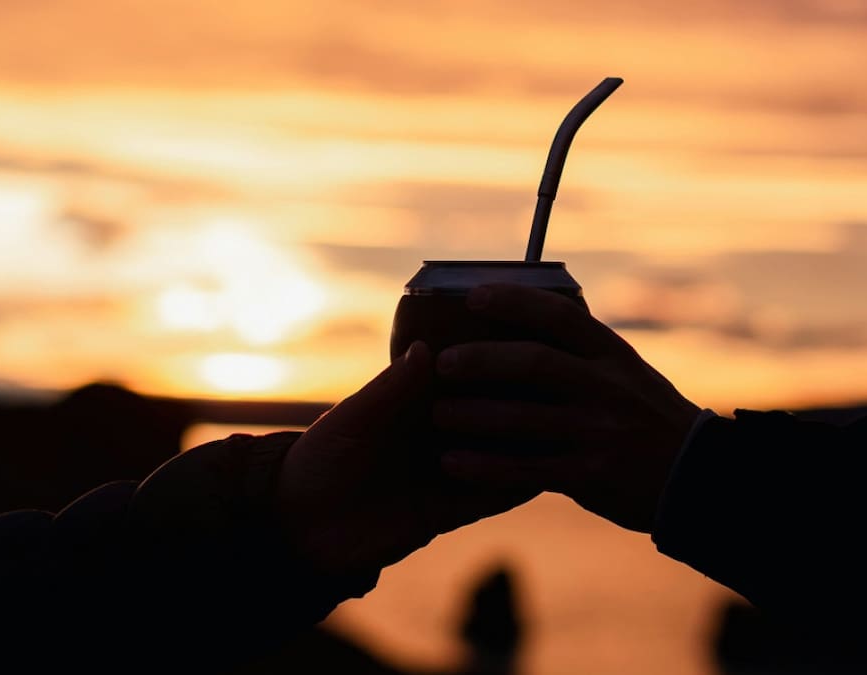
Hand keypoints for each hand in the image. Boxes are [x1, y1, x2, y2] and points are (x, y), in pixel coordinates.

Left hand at [277, 341, 535, 575]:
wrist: (299, 527)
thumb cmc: (318, 460)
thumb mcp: (353, 421)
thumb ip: (391, 390)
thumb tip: (427, 349)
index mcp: (411, 404)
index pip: (460, 375)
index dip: (488, 357)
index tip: (523, 336)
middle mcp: (436, 433)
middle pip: (488, 411)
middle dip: (517, 398)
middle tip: (560, 379)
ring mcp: (446, 471)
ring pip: (498, 454)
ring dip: (524, 441)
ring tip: (567, 423)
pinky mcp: (448, 510)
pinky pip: (491, 497)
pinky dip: (515, 485)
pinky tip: (546, 473)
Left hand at [433, 284, 701, 532]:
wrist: (697, 480)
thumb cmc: (648, 420)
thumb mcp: (627, 375)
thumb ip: (581, 356)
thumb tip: (518, 323)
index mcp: (613, 356)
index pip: (561, 316)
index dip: (514, 302)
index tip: (472, 296)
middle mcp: (607, 388)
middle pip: (534, 364)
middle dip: (482, 360)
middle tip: (442, 363)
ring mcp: (599, 433)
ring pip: (523, 419)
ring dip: (473, 416)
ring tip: (436, 414)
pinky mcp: (591, 476)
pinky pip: (526, 470)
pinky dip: (485, 466)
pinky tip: (452, 463)